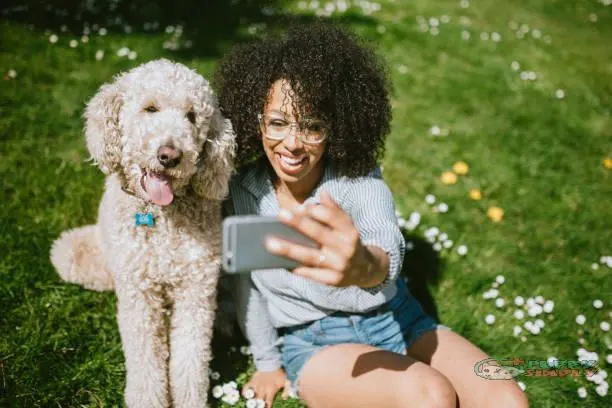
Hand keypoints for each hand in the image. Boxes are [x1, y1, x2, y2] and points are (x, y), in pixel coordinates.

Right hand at [243, 368, 290, 406]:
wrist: (271, 362)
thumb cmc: (279, 372)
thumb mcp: (286, 381)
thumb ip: (286, 390)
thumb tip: (284, 398)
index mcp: (271, 391)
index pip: (268, 402)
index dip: (267, 407)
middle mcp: (263, 390)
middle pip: (259, 401)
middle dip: (259, 405)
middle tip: (258, 406)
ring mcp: (257, 385)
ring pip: (253, 396)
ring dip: (252, 400)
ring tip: (251, 404)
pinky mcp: (253, 380)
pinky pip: (247, 387)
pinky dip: (245, 391)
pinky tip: (244, 394)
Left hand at [264, 190, 388, 287]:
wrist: (364, 270)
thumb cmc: (348, 242)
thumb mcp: (346, 226)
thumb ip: (334, 210)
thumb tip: (323, 194)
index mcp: (350, 232)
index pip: (333, 217)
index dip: (316, 210)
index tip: (302, 206)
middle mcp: (346, 248)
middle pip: (319, 234)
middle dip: (299, 224)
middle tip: (280, 214)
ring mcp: (339, 266)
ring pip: (310, 256)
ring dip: (289, 250)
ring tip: (270, 244)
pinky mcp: (331, 280)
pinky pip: (310, 273)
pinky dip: (295, 267)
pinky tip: (279, 261)